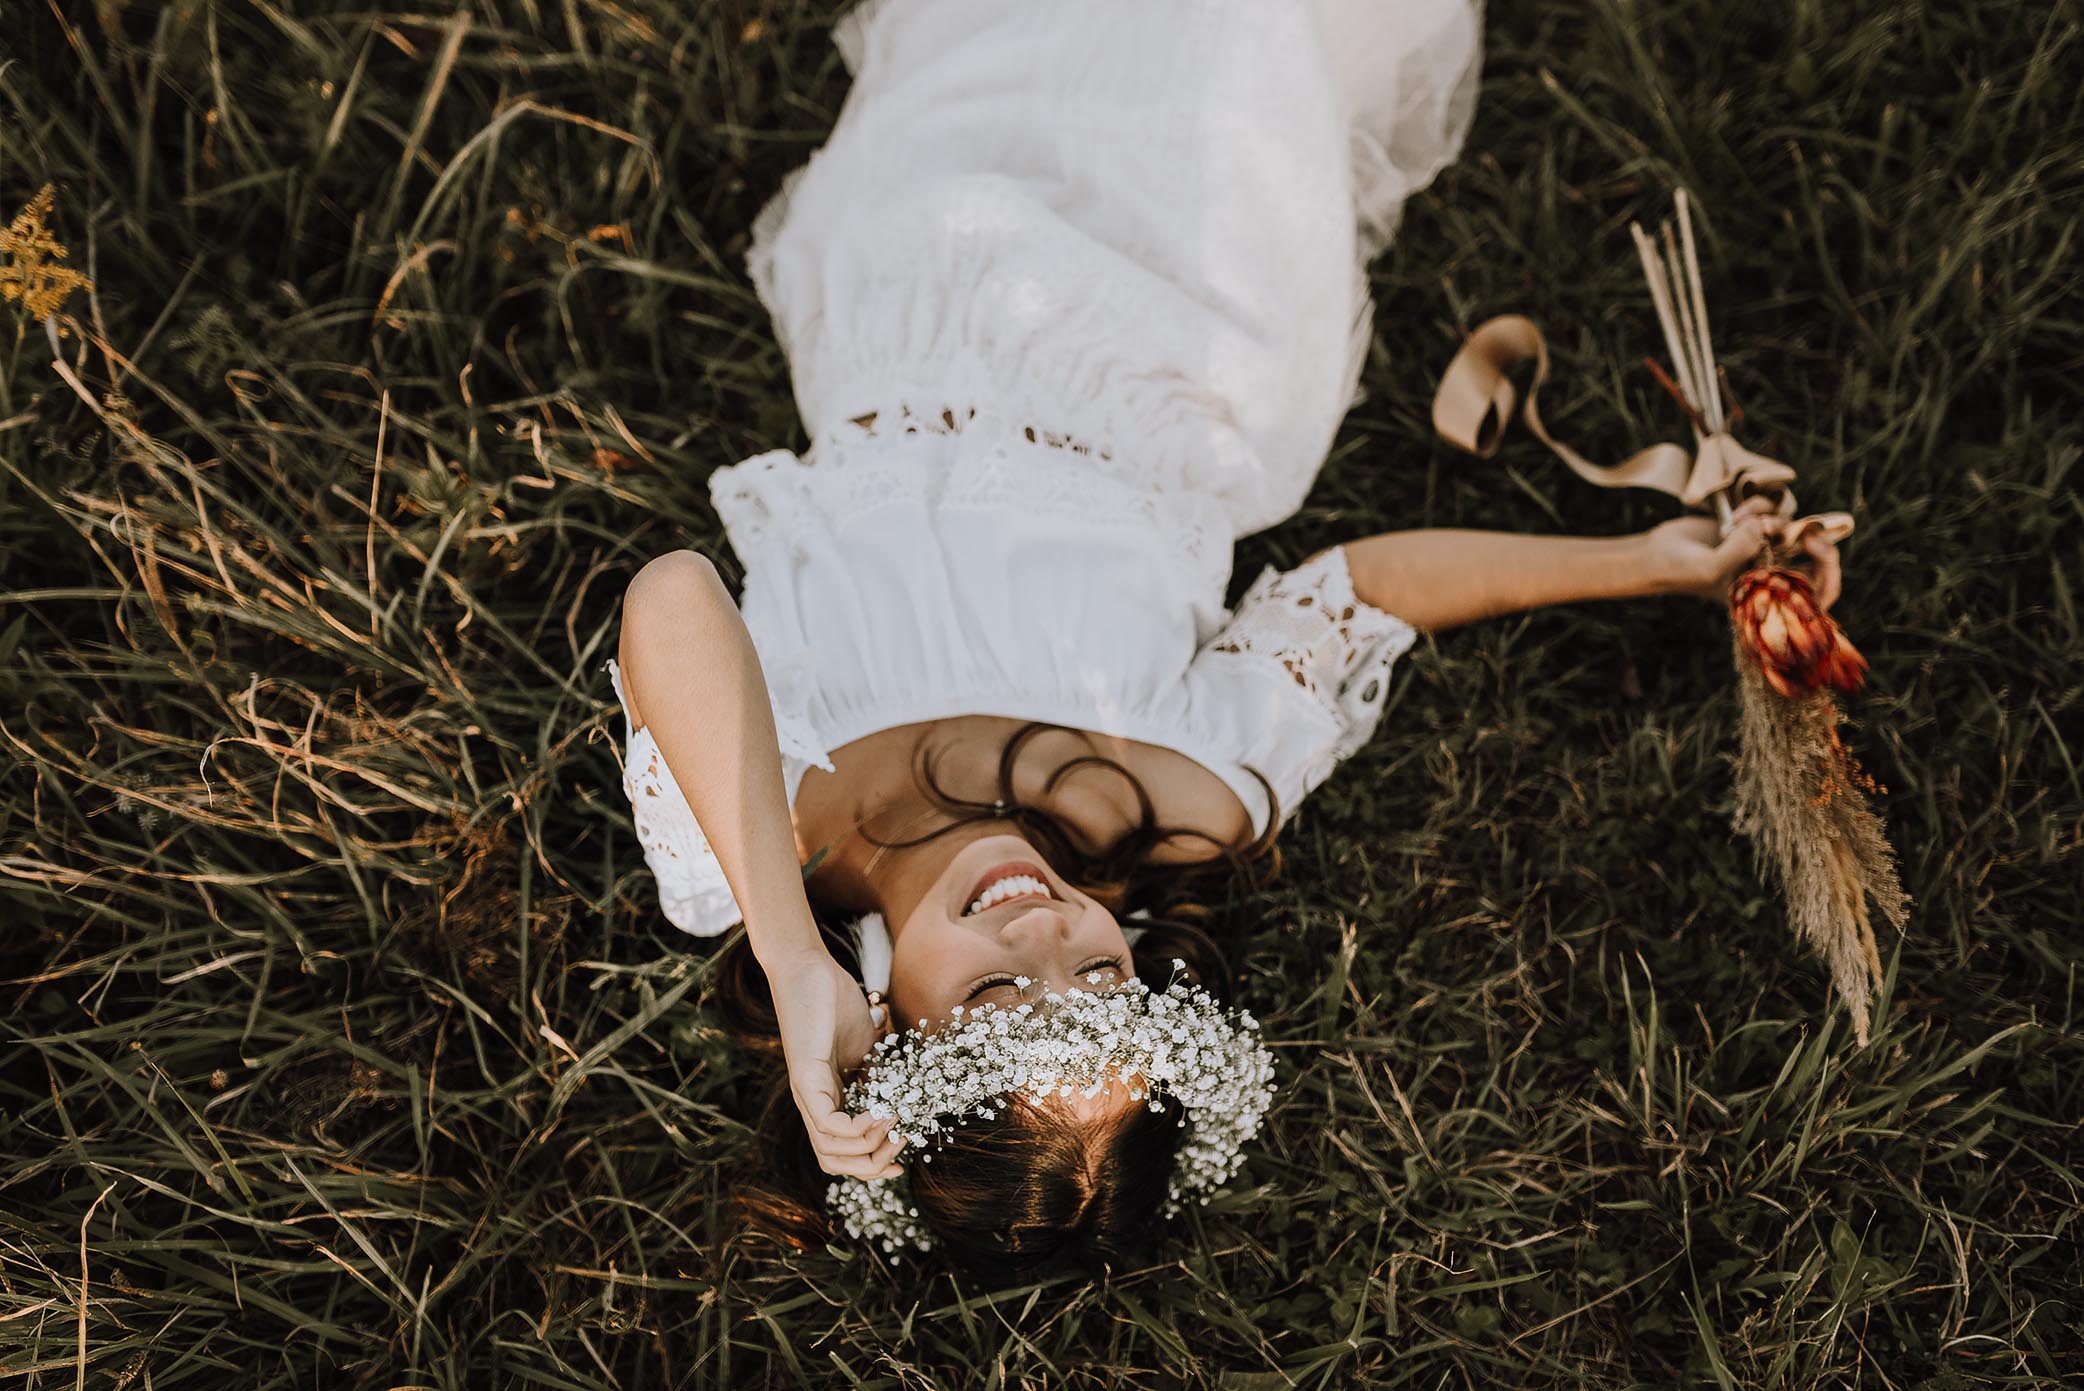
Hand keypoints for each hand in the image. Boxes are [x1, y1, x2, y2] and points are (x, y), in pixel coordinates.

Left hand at [764, 948, 902, 1178]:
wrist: (808, 967)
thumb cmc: (834, 1002)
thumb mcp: (864, 1046)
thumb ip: (877, 1074)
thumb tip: (899, 1094)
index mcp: (826, 1099)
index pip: (840, 1152)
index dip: (870, 1163)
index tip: (902, 1156)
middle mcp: (811, 1104)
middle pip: (832, 1162)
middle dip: (872, 1164)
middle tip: (903, 1142)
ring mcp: (806, 1094)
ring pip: (830, 1152)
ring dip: (869, 1148)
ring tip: (895, 1123)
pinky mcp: (805, 1079)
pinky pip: (828, 1125)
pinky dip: (858, 1129)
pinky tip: (880, 1112)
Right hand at [1643, 496, 1841, 607]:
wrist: (1655, 553)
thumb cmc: (1680, 571)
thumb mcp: (1710, 568)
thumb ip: (1742, 549)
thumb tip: (1764, 526)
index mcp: (1767, 595)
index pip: (1814, 596)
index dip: (1829, 576)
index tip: (1816, 552)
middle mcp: (1769, 572)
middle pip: (1815, 558)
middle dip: (1814, 539)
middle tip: (1805, 530)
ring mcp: (1762, 548)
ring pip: (1791, 527)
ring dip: (1772, 517)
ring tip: (1741, 519)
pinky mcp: (1751, 526)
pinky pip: (1771, 510)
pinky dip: (1759, 505)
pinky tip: (1736, 511)